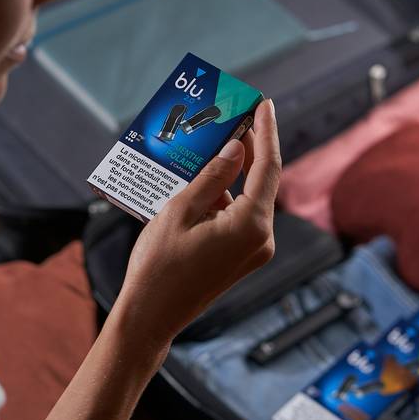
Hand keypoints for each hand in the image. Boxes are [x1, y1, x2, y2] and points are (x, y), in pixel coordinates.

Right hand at [112, 99, 280, 351]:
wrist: (151, 316)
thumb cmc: (158, 266)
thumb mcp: (180, 211)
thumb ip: (212, 176)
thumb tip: (235, 148)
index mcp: (251, 225)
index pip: (267, 167)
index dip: (266, 132)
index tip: (264, 104)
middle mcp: (262, 239)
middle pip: (261, 182)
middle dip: (248, 150)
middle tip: (233, 117)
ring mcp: (254, 252)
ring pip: (248, 200)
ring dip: (231, 174)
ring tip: (210, 145)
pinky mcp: (242, 258)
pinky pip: (239, 218)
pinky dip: (224, 198)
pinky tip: (202, 182)